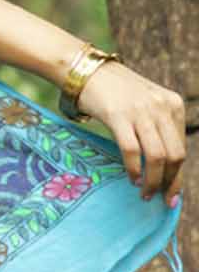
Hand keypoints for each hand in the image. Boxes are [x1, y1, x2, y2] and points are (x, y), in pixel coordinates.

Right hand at [74, 61, 186, 205]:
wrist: (88, 72)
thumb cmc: (115, 93)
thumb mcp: (146, 105)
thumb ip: (157, 127)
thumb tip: (163, 165)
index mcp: (173, 105)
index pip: (182, 147)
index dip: (178, 175)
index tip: (172, 196)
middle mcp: (162, 107)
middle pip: (175, 154)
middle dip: (169, 182)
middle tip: (159, 199)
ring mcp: (141, 111)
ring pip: (157, 156)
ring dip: (153, 181)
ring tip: (144, 193)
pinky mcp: (119, 116)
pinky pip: (132, 150)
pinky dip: (134, 169)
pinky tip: (132, 179)